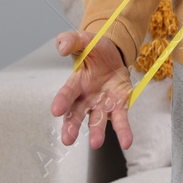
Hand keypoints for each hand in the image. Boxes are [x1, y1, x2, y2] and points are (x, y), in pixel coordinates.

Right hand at [51, 30, 134, 150]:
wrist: (114, 54)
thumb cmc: (94, 50)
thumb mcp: (84, 40)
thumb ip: (71, 40)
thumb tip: (61, 47)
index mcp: (76, 83)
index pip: (67, 93)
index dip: (61, 101)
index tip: (55, 111)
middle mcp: (86, 98)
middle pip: (76, 114)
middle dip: (71, 126)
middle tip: (68, 139)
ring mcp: (102, 104)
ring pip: (97, 120)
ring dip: (96, 132)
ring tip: (96, 143)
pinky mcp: (118, 106)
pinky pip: (120, 119)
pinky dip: (123, 131)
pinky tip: (127, 142)